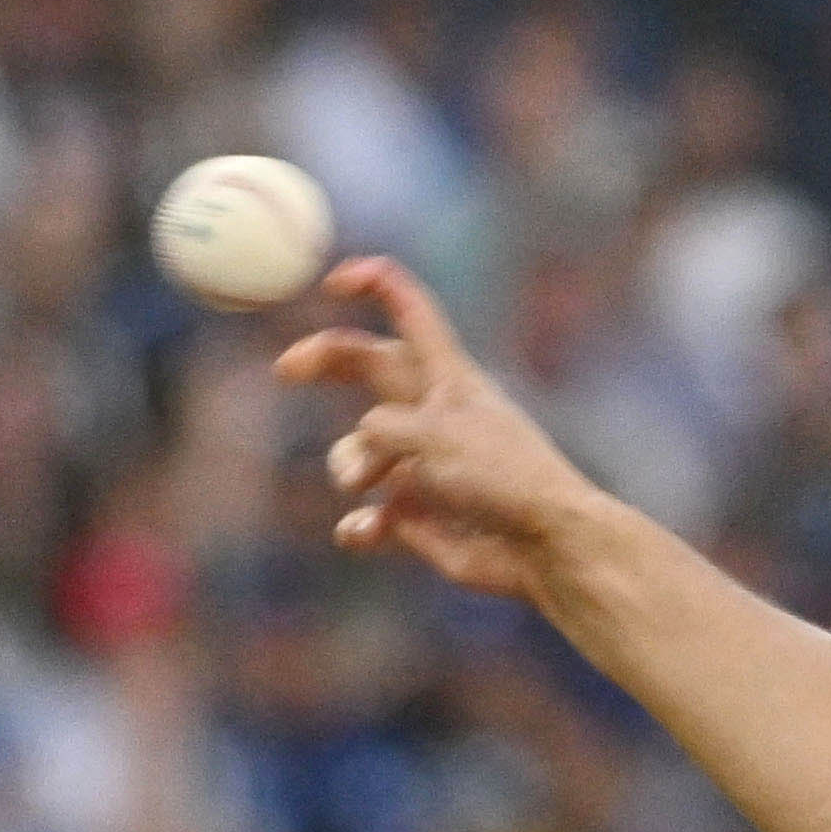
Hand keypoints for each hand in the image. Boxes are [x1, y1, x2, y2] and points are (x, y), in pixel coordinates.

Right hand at [276, 257, 601, 605]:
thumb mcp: (435, 434)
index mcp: (447, 377)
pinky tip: (363, 532)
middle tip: (286, 370)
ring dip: (349, 465)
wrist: (544, 548)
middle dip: (326, 362)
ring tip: (366, 485)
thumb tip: (360, 444)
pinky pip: (370, 517)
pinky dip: (361, 525)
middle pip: (368, 368)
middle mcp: (432, 414)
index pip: (410, 312)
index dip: (375, 285)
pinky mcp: (419, 518)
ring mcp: (423, 467)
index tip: (334, 283)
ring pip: (359, 452)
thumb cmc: (501, 478)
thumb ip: (384, 428)